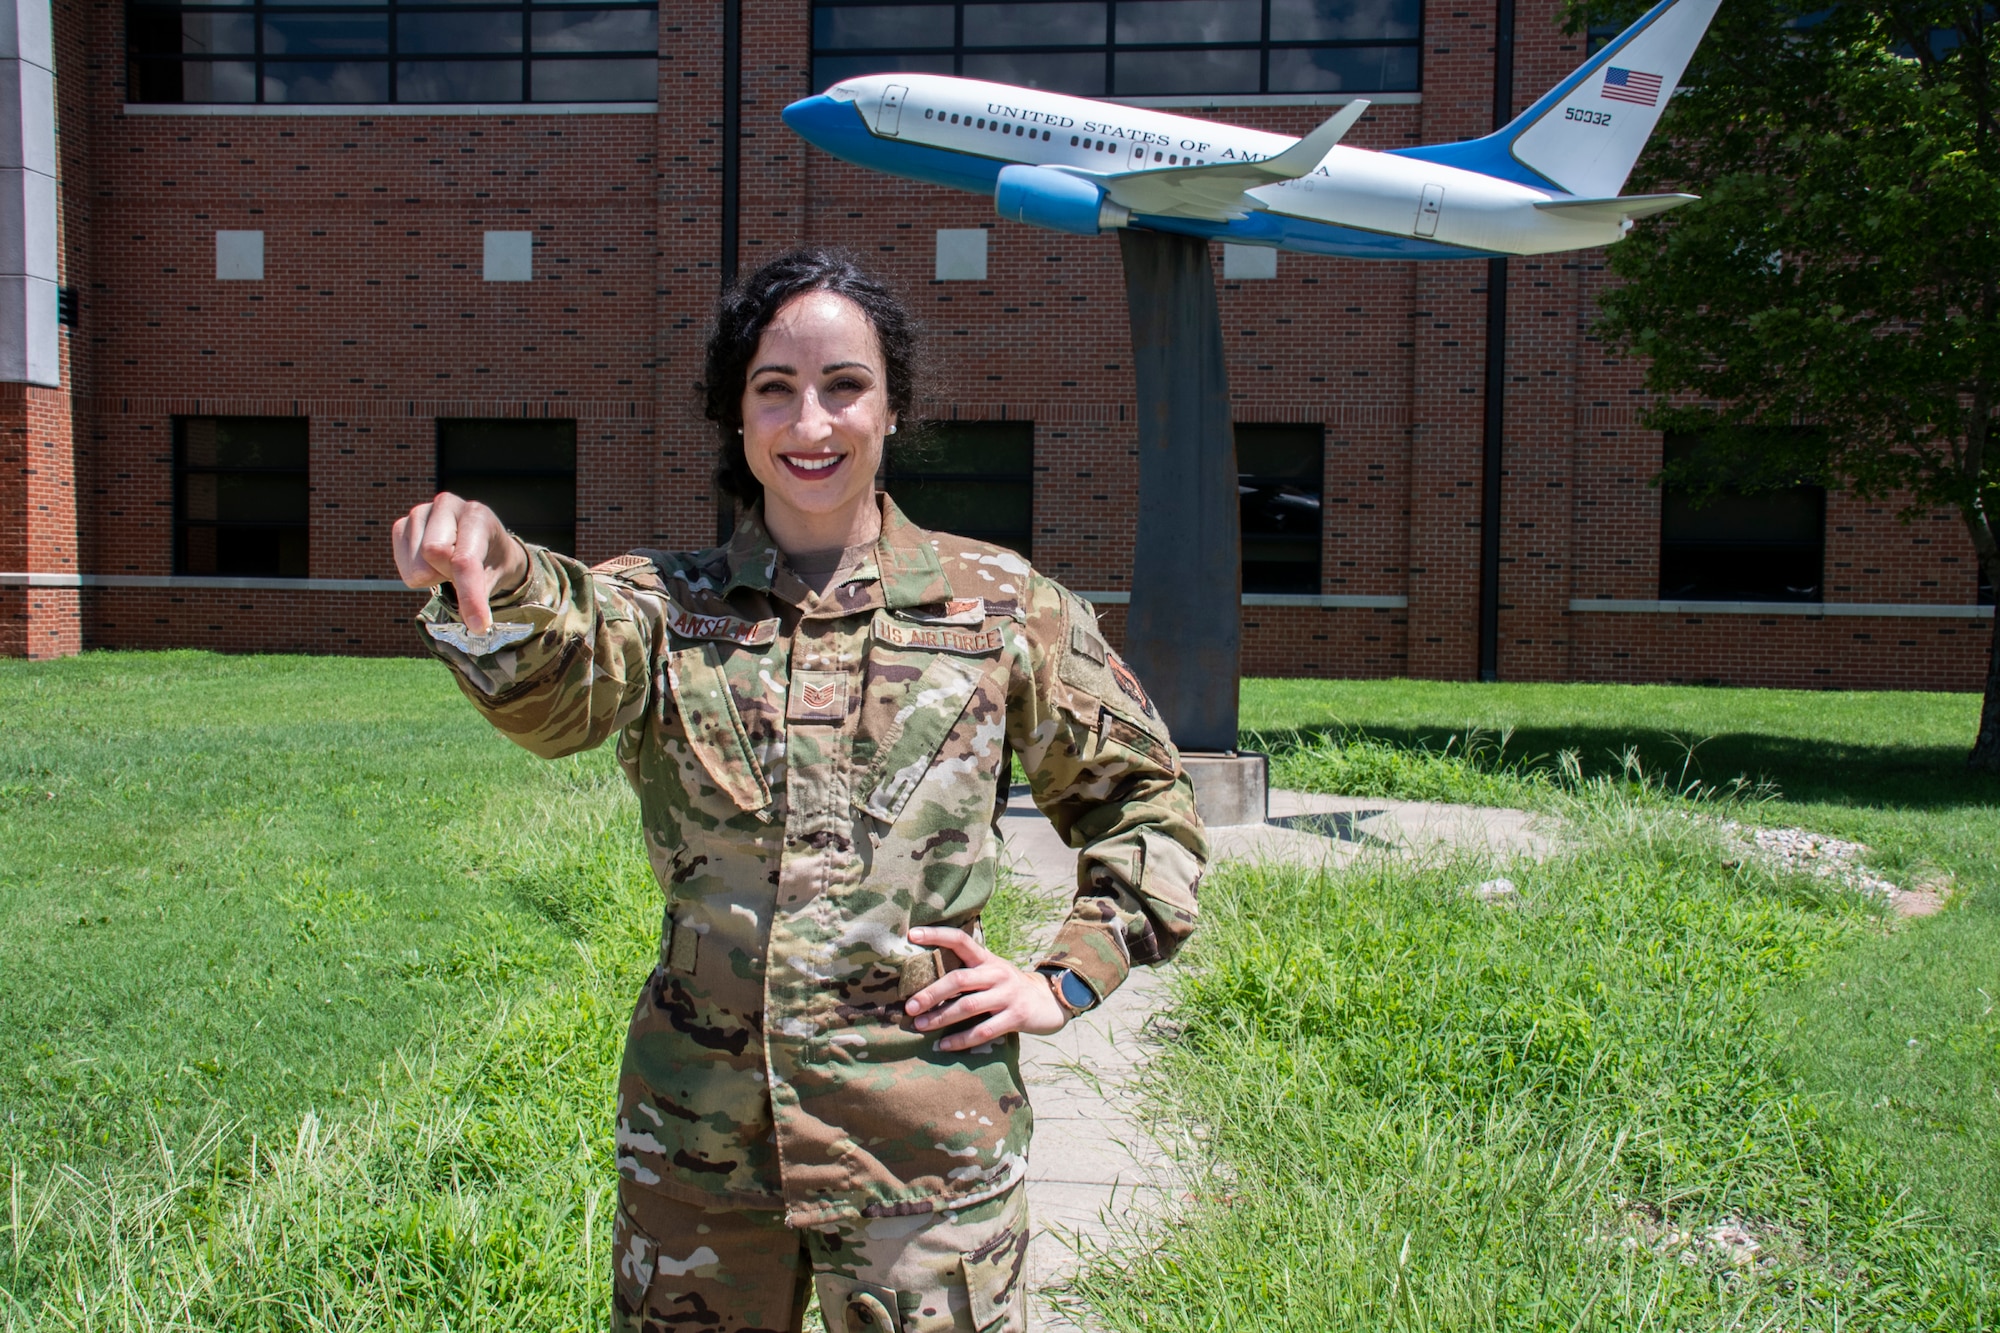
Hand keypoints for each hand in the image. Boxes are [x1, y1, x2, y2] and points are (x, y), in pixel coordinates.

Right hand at [392, 493, 528, 633]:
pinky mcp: (402, 525)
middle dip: (447, 575)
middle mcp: (447, 506)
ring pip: (416, 566)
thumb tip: (475, 624)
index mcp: (477, 516)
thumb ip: (482, 594)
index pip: (464, 559)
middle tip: (460, 572)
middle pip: (432, 554)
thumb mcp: (495, 575)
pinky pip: (403, 565)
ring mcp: (421, 513)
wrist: (482, 544)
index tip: (478, 625)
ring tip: (447, 566)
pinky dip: (417, 574)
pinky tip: (431, 563)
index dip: (469, 595)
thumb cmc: (490, 560)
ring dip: (433, 577)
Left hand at [904, 927, 1067, 1051]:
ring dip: (941, 1017)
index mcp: (987, 959)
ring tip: (920, 1026)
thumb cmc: (1008, 986)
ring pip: (968, 1006)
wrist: (1049, 1001)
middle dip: (931, 993)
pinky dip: (961, 1040)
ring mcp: (1007, 995)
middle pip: (959, 979)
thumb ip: (966, 971)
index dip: (937, 935)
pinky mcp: (1015, 1017)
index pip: (960, 940)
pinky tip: (943, 1045)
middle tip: (910, 1006)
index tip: (912, 934)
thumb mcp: (991, 971)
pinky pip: (983, 1031)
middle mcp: (996, 974)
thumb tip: (923, 977)